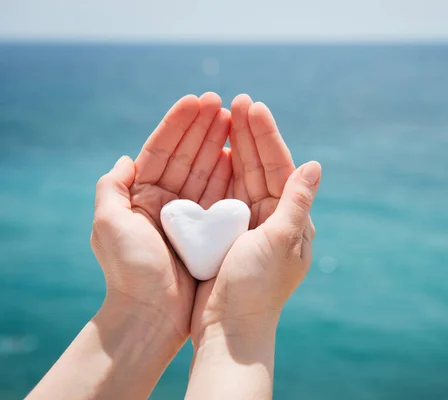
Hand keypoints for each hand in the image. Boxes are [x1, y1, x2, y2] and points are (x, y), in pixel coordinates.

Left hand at [91, 93, 232, 344]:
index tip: (197, 100)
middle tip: (223, 102)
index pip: (161, 150)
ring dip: (219, 144)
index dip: (178, 124)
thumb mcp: (108, 224)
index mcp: (140, 197)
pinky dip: (229, 173)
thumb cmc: (130, 271)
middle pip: (187, 155)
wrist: (152, 315)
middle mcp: (165, 202)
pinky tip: (239, 153)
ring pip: (206, 171)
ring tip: (235, 118)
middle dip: (203, 127)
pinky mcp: (208, 231)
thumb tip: (126, 159)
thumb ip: (112, 187)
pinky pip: (220, 195)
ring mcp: (188, 216)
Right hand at [192, 95, 321, 339]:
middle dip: (250, 135)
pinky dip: (220, 172)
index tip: (253, 107)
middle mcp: (274, 218)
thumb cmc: (257, 289)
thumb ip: (297, 202)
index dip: (267, 137)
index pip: (281, 168)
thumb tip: (316, 165)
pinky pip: (225, 194)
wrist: (229, 328)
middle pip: (261, 167)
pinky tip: (213, 152)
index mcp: (292, 219)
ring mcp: (250, 225)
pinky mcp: (228, 233)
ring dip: (236, 147)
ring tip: (224, 116)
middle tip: (237, 101)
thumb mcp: (281, 242)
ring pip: (243, 177)